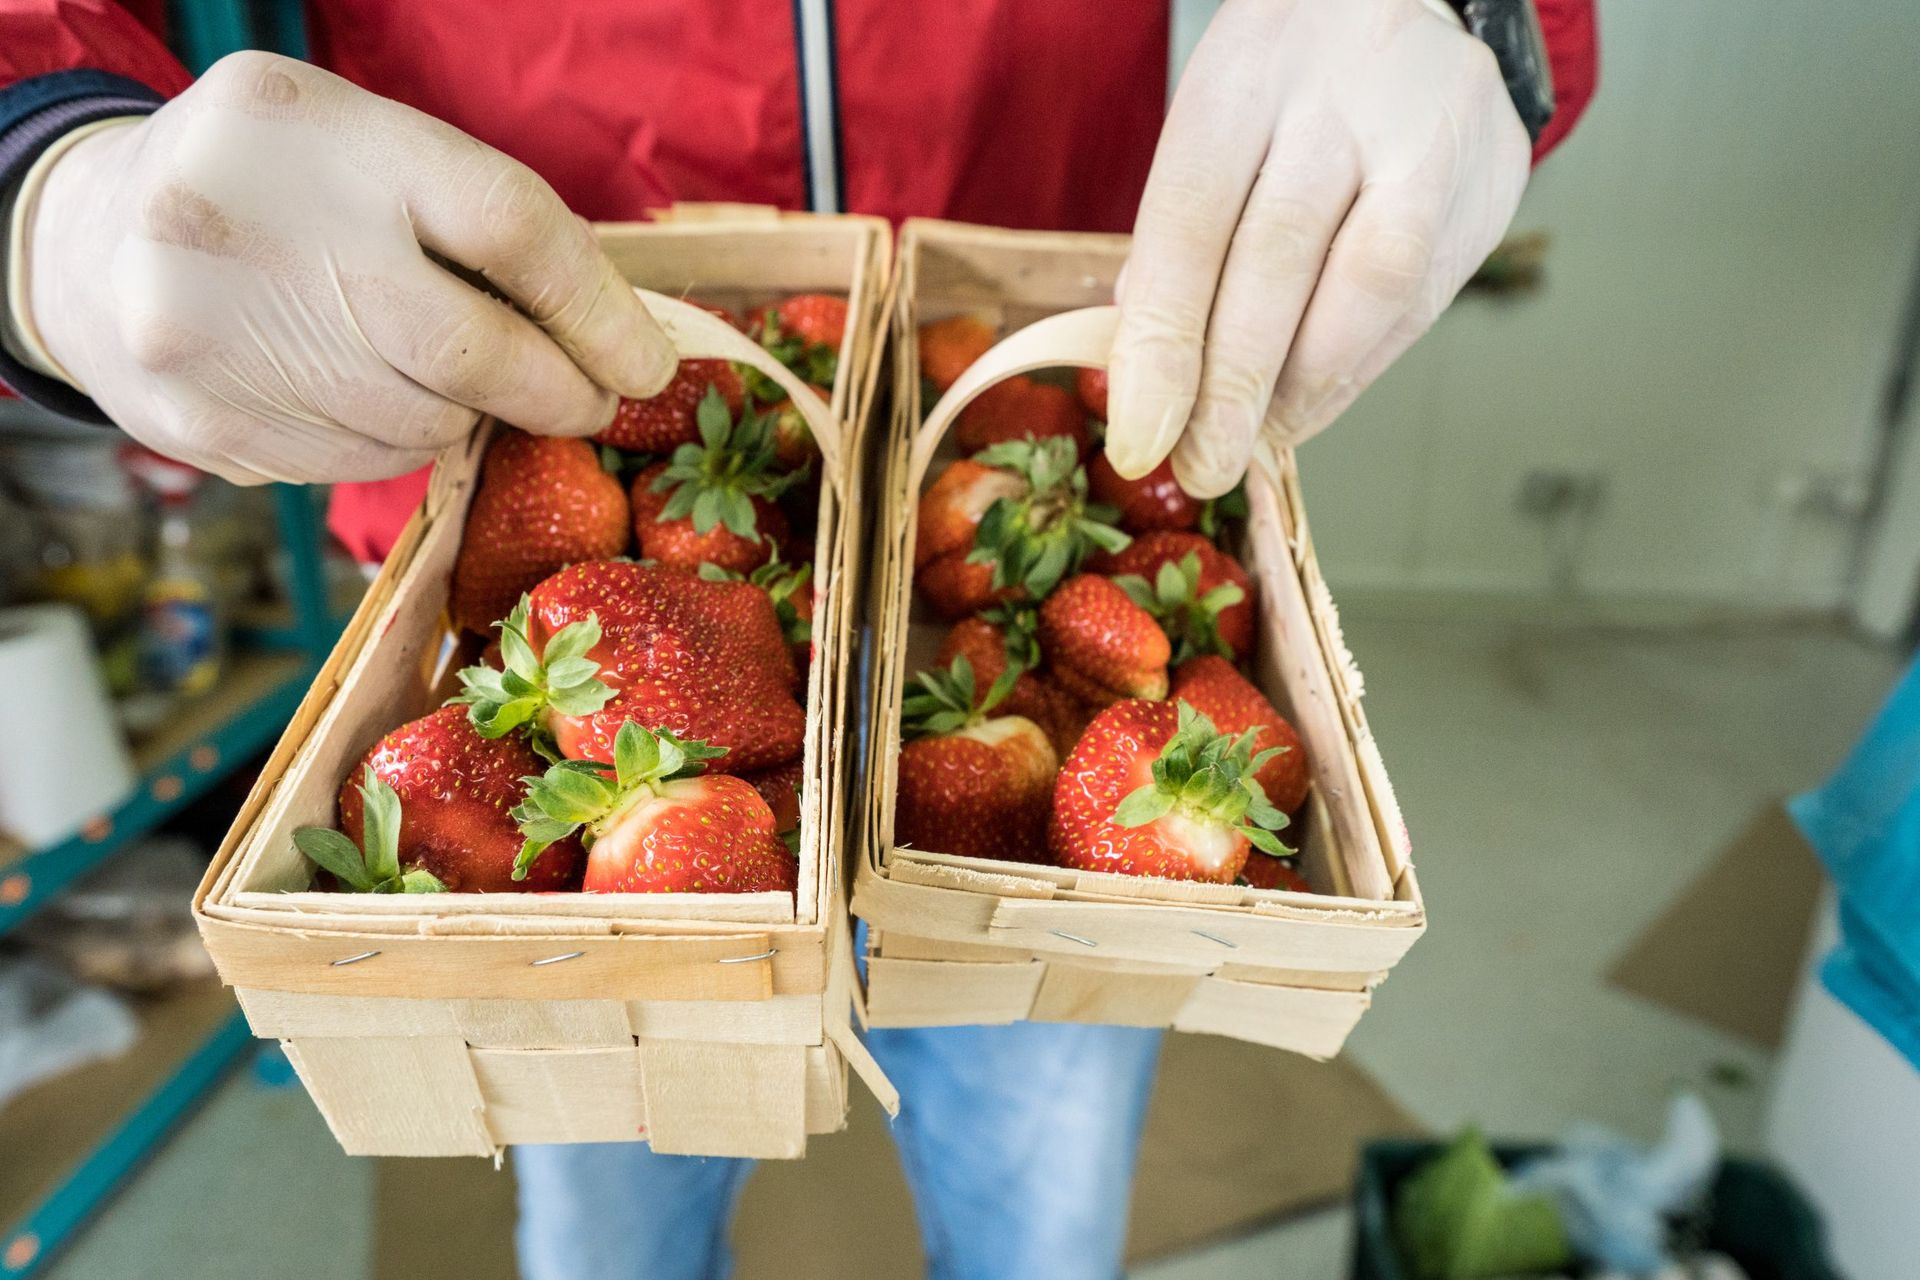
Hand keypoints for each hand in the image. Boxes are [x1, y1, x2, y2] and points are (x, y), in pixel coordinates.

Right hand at [13, 51, 674, 483]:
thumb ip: (472, 217)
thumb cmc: (281, 191)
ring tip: (430, 371)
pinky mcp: (203, 421)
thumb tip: (616, 333)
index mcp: (321, 130)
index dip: (598, 310)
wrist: (94, 241)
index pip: (510, 226)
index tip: (648, 365)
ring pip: (421, 424)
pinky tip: (354, 392)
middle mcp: (253, 222)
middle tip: (589, 402)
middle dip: (555, 391)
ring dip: (460, 414)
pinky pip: (357, 464)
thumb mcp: (364, 149)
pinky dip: (388, 440)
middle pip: (471, 350)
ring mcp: (214, 331)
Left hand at [1105, 0, 1529, 496]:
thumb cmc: (1291, 82)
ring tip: (1260, 438)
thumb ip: (1182, 237)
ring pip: (1368, 285)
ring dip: (1305, 386)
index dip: (1163, 342)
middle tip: (1202, 462)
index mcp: (1250, 73)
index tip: (1143, 434)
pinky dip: (1360, 367)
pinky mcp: (1491, 180)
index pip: (1192, 220)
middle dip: (1232, 384)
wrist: (1413, 5)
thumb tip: (1151, 373)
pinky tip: (1316, 398)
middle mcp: (1346, 97)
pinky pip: (1423, 300)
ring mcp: (1432, 135)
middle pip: (1277, 258)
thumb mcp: (1215, 125)